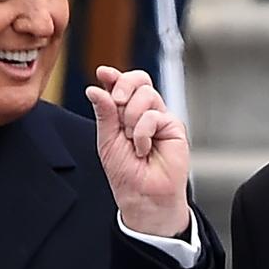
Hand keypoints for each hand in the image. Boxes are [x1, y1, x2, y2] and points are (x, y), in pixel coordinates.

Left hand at [85, 66, 189, 236]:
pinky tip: (144, 149)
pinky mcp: (173, 126)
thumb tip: (95, 88)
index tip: (103, 73)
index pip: (121, 86)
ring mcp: (160, 117)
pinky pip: (154, 115)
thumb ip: (104, 113)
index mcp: (125, 113)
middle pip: (139, 80)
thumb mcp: (107, 140)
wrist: (143, 195)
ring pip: (146, 94)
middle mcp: (144, 112)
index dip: (113, 76)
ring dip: (131, 117)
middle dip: (124, 85)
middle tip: (116, 100)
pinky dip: (142, 133)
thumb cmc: (125, 172)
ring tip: (131, 140)